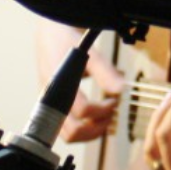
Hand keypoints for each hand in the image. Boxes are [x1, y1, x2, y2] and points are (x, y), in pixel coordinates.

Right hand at [37, 20, 124, 143]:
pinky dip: (81, 130)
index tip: (114, 101)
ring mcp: (49, 105)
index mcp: (59, 83)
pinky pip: (64, 129)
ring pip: (67, 135)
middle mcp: (51, 98)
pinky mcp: (51, 107)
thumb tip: (121, 91)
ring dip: (89, 133)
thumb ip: (105, 73)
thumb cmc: (69, 42)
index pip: (82, 110)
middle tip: (110, 115)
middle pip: (72, 131)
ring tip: (103, 119)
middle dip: (97, 127)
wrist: (49, 34)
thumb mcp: (90, 53)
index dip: (103, 109)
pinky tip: (93, 118)